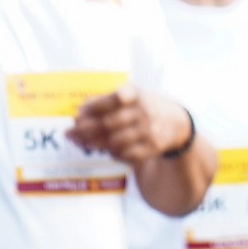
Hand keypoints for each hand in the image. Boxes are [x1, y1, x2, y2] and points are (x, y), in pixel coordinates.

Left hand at [70, 87, 188, 167]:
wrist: (176, 123)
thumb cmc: (143, 107)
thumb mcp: (131, 96)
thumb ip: (106, 101)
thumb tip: (81, 111)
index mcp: (136, 94)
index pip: (114, 98)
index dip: (95, 106)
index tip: (79, 112)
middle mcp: (144, 111)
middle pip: (109, 123)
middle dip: (86, 130)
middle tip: (71, 133)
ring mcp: (149, 130)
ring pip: (115, 141)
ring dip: (95, 144)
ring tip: (82, 143)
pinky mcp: (152, 147)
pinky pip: (127, 154)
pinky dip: (113, 153)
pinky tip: (105, 150)